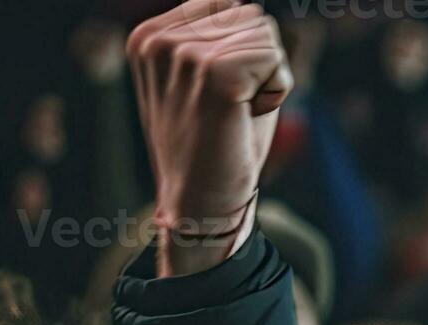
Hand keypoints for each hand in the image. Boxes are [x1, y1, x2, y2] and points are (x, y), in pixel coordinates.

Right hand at [126, 0, 292, 276]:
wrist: (200, 202)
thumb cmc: (214, 143)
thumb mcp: (205, 78)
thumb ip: (219, 37)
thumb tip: (250, 8)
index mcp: (150, 35)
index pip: (229, 5)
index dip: (244, 51)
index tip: (221, 93)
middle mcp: (159, 39)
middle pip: (251, 17)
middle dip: (259, 64)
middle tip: (231, 109)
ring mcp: (184, 56)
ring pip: (267, 36)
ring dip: (267, 79)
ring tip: (235, 115)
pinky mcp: (216, 76)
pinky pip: (275, 60)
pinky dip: (277, 91)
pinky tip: (246, 118)